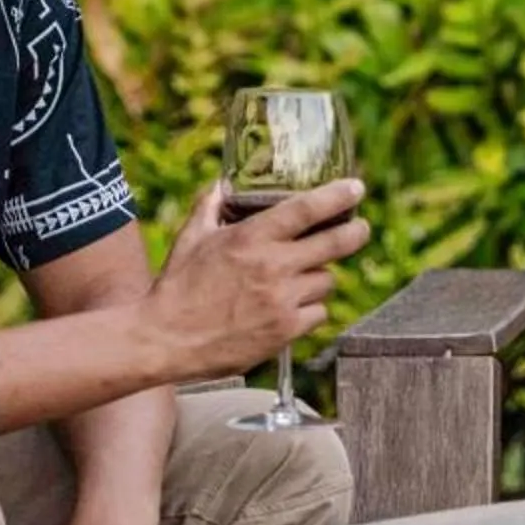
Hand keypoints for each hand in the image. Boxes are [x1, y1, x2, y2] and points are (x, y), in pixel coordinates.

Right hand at [149, 178, 368, 379]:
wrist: (164, 340)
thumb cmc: (176, 287)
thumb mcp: (191, 238)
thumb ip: (210, 206)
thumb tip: (222, 183)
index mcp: (251, 238)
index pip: (306, 209)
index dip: (337, 196)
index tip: (356, 188)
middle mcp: (272, 266)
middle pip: (335, 244)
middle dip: (355, 232)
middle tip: (360, 227)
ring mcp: (282, 301)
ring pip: (326, 281)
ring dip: (319, 277)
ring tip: (298, 279)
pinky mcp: (285, 331)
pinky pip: (318, 313)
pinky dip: (310, 309)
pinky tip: (290, 308)